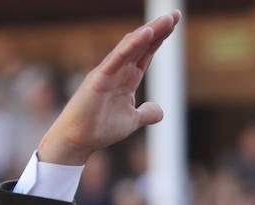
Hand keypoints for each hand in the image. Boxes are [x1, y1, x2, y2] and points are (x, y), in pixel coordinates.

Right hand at [36, 12, 180, 164]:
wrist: (79, 141)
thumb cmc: (100, 129)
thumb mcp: (131, 121)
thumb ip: (146, 114)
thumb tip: (161, 111)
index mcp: (127, 78)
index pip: (146, 53)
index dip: (159, 38)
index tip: (174, 23)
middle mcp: (118, 70)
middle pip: (141, 45)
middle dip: (159, 29)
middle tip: (175, 14)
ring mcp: (108, 72)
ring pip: (131, 46)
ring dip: (150, 32)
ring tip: (166, 20)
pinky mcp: (99, 78)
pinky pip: (118, 58)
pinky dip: (131, 46)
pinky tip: (146, 33)